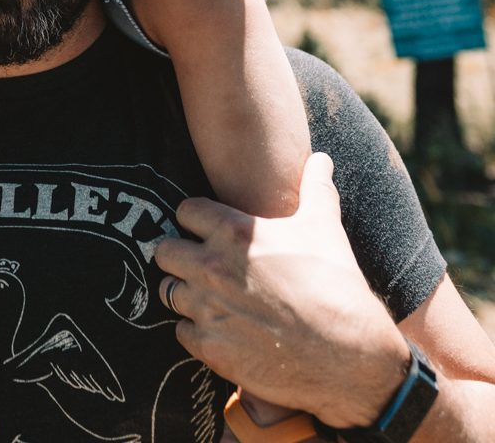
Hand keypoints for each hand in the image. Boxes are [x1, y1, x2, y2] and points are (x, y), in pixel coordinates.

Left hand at [154, 155, 410, 428]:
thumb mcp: (325, 228)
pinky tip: (219, 329)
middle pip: (164, 251)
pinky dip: (195, 331)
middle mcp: (213, 267)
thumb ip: (315, 188)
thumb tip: (322, 158)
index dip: (194, 219)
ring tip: (208, 297)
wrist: (348, 356)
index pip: (184, 211)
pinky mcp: (210, 348)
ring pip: (168, 292)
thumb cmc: (336, 287)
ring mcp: (208, 309)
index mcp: (235, 233)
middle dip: (179, 255)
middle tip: (199, 264)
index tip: (204, 229)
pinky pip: (181, 332)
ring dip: (185, 293)